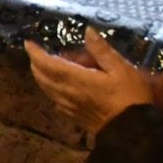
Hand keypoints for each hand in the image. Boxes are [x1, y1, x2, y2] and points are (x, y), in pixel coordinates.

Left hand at [25, 29, 158, 135]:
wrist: (133, 131)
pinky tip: (60, 86)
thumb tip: (87, 31)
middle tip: (38, 52)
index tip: (28, 42)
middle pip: (41, 77)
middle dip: (36, 63)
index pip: (46, 64)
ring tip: (48, 66)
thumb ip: (101, 50)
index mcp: (75, 79)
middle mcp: (66, 93)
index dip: (35, 53)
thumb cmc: (130, 97)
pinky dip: (51, 88)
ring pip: (46, 89)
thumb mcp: (121, 68)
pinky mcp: (73, 116)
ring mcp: (68, 107)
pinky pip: (54, 99)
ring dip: (42, 76)